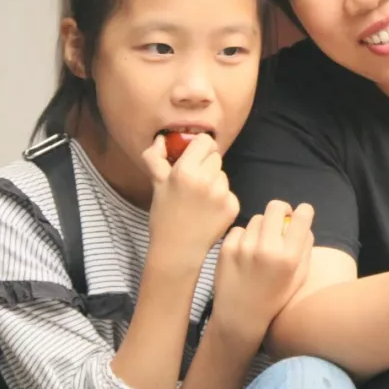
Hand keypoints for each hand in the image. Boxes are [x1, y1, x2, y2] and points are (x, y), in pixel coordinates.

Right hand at [142, 133, 238, 269]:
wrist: (177, 250)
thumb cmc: (164, 215)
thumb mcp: (156, 184)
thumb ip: (155, 157)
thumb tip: (161, 139)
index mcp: (185, 170)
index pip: (205, 141)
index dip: (198, 148)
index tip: (192, 158)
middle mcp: (206, 180)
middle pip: (215, 156)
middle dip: (205, 165)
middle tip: (193, 183)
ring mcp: (222, 194)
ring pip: (223, 174)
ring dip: (214, 181)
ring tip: (199, 199)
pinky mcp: (233, 206)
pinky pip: (229, 191)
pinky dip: (221, 198)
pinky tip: (208, 210)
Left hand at [211, 200, 314, 335]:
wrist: (239, 317)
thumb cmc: (274, 298)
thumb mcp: (299, 277)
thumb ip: (304, 248)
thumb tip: (302, 222)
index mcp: (289, 257)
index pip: (302, 216)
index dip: (304, 212)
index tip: (301, 216)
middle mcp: (267, 248)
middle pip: (276, 207)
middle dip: (281, 210)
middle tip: (280, 221)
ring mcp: (244, 247)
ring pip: (257, 218)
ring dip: (262, 227)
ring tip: (260, 245)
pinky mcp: (226, 248)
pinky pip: (239, 229)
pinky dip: (244, 237)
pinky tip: (244, 253)